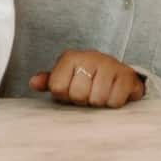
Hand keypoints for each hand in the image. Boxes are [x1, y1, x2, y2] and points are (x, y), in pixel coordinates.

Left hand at [30, 49, 145, 108]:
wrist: (118, 73)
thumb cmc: (87, 78)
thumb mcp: (65, 78)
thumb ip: (49, 81)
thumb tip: (33, 83)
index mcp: (70, 57)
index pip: (57, 88)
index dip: (65, 96)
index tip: (72, 90)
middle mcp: (90, 56)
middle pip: (78, 95)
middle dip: (83, 100)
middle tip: (89, 93)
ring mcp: (109, 64)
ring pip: (96, 99)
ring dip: (98, 103)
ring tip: (101, 93)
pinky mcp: (127, 75)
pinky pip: (114, 101)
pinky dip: (113, 103)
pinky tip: (113, 93)